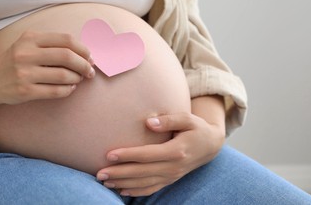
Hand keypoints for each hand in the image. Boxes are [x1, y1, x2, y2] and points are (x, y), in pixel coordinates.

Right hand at [0, 31, 94, 103]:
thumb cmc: (16, 61)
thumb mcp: (29, 45)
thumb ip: (53, 45)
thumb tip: (85, 55)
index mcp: (30, 39)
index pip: (66, 40)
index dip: (83, 49)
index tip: (90, 57)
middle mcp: (26, 54)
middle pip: (67, 57)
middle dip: (84, 65)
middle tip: (90, 71)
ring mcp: (25, 73)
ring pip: (64, 75)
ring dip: (77, 78)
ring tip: (78, 79)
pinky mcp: (25, 91)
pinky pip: (57, 91)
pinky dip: (68, 90)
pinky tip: (69, 88)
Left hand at [97, 109, 225, 196]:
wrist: (211, 145)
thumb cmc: (197, 128)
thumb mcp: (187, 118)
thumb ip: (169, 120)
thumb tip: (148, 122)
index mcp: (176, 150)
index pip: (147, 155)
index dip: (128, 155)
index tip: (109, 155)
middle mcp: (174, 166)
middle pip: (142, 172)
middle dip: (119, 173)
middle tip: (99, 173)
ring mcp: (173, 175)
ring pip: (145, 183)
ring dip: (124, 184)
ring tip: (105, 182)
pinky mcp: (171, 179)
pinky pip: (152, 189)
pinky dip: (137, 191)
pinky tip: (122, 190)